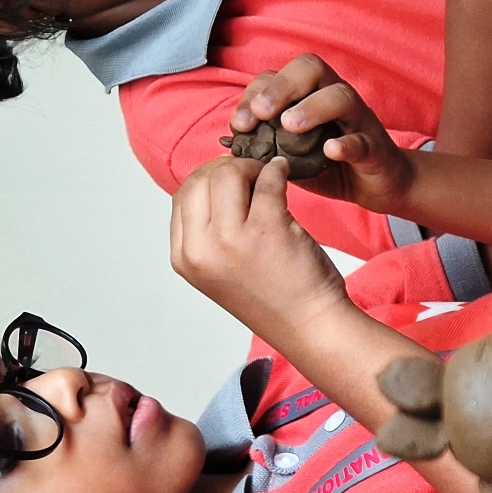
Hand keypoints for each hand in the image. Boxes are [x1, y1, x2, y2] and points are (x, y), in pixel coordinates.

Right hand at [170, 154, 351, 341]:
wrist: (308, 325)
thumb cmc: (274, 298)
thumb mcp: (221, 269)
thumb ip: (209, 232)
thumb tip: (214, 178)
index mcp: (186, 258)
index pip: (182, 197)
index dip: (207, 180)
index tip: (231, 181)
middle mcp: (202, 249)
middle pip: (200, 179)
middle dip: (226, 168)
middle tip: (252, 174)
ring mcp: (232, 239)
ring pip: (228, 174)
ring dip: (251, 167)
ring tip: (268, 175)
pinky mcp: (266, 229)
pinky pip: (266, 180)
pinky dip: (276, 171)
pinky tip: (284, 174)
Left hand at [228, 54, 416, 213]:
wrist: (377, 185)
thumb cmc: (331, 165)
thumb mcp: (292, 154)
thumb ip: (267, 146)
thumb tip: (230, 147)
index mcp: (311, 95)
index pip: (279, 75)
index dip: (255, 93)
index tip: (238, 123)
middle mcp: (335, 98)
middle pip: (311, 69)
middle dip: (281, 87)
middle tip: (261, 113)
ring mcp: (358, 121)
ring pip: (340, 97)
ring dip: (312, 108)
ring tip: (289, 126)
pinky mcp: (376, 148)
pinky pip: (363, 140)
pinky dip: (347, 144)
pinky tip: (330, 151)